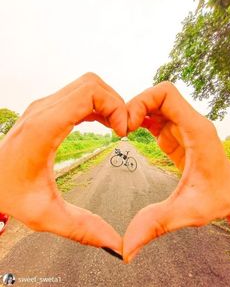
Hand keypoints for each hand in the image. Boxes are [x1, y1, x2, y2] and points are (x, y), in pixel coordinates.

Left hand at [0, 73, 126, 252]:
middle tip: (122, 130)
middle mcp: (44, 110)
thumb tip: (113, 242)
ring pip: (87, 87)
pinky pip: (79, 97)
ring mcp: (45, 107)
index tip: (122, 132)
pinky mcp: (48, 111)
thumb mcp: (44, 215)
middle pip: (91, 84)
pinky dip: (97, 106)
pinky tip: (104, 125)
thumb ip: (81, 229)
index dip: (114, 107)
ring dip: (107, 103)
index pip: (89, 93)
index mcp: (45, 128)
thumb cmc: (8, 192)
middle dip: (115, 103)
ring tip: (116, 128)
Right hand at [124, 81, 229, 262]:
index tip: (129, 125)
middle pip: (156, 96)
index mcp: (196, 130)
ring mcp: (182, 128)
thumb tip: (126, 248)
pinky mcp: (176, 135)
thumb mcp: (187, 212)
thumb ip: (156, 225)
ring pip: (154, 104)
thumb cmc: (219, 199)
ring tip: (121, 132)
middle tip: (120, 129)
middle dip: (134, 106)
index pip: (166, 94)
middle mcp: (190, 123)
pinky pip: (154, 117)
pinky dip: (139, 121)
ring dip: (135, 113)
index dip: (142, 101)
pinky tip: (130, 134)